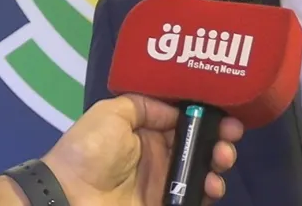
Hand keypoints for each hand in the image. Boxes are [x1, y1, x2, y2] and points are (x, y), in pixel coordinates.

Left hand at [40, 94, 242, 204]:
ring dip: (218, 162)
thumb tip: (175, 110)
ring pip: (202, 169)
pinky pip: (195, 196)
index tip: (225, 111)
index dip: (205, 114)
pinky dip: (209, 190)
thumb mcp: (111, 113)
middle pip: (198, 143)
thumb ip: (144, 105)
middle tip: (230, 137)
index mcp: (145, 129)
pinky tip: (212, 185)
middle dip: (219, 137)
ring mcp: (164, 181)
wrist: (72, 196)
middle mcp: (158, 153)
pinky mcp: (166, 203)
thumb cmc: (90, 150)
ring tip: (221, 160)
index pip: (183, 118)